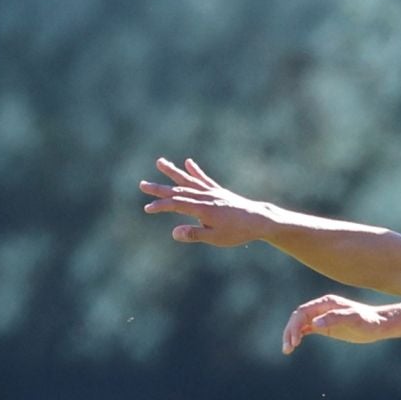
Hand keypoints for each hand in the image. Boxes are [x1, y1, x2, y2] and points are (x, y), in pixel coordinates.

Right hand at [140, 157, 273, 246]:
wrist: (258, 220)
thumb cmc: (237, 232)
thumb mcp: (215, 238)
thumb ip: (194, 234)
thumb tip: (173, 233)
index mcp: (202, 209)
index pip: (175, 205)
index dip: (160, 206)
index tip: (147, 208)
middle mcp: (205, 197)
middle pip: (178, 191)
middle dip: (159, 189)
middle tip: (142, 184)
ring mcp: (212, 192)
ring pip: (189, 181)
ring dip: (173, 172)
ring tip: (160, 162)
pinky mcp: (219, 192)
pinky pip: (205, 180)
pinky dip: (196, 171)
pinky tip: (188, 162)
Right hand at [281, 294, 395, 353]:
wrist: (379, 325)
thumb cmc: (368, 320)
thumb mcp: (353, 319)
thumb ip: (334, 319)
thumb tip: (314, 324)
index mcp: (325, 303)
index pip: (302, 312)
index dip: (294, 326)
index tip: (294, 341)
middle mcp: (321, 309)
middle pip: (298, 318)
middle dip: (290, 332)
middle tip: (287, 348)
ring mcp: (322, 318)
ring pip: (300, 324)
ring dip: (292, 336)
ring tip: (287, 350)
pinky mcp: (326, 327)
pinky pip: (307, 330)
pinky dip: (299, 336)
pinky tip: (294, 346)